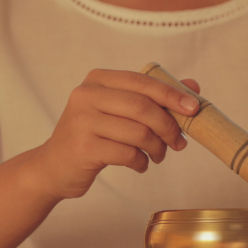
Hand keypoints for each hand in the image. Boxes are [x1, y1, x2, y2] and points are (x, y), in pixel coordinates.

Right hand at [29, 69, 201, 199]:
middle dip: (168, 127)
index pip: (143, 82)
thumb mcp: (118, 112)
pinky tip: (140, 165)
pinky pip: (128, 154)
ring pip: (138, 133)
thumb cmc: (92, 137)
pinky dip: (141, 162)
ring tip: (157, 156)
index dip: (172, 95)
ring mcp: (82, 121)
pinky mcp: (84, 147)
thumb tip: (193, 86)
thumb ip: (151, 97)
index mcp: (97, 80)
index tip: (194, 109)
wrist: (53, 167)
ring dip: (157, 148)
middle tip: (178, 143)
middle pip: (143, 107)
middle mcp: (86, 95)